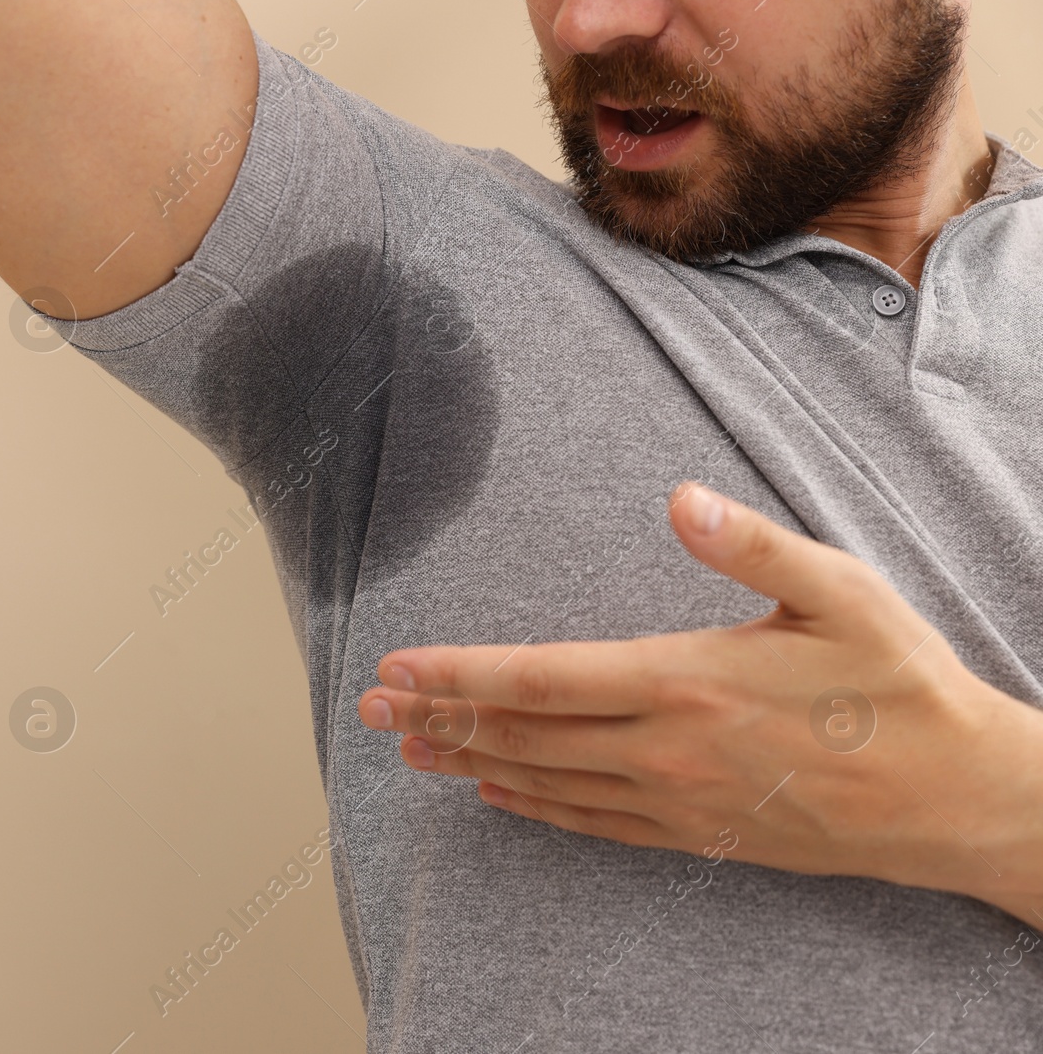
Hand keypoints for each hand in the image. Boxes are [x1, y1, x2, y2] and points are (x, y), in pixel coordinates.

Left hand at [358, 482, 1042, 923]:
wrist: (961, 798)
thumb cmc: (900, 685)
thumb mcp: (840, 594)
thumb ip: (752, 545)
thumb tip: (679, 498)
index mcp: (685, 681)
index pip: (539, 678)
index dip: (459, 674)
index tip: (397, 668)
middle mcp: (666, 749)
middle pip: (523, 735)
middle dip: (439, 718)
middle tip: (371, 711)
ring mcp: (678, 802)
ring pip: (547, 782)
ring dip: (471, 763)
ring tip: (412, 750)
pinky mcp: (697, 835)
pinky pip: (593, 824)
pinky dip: (535, 808)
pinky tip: (499, 796)